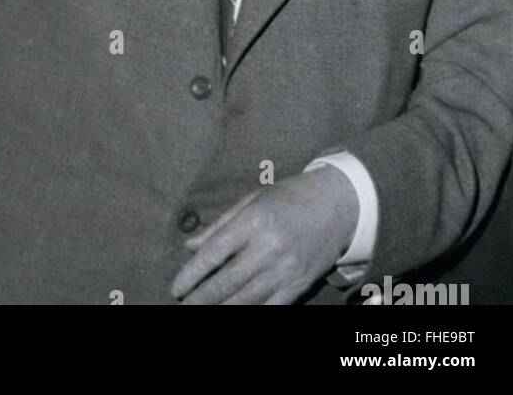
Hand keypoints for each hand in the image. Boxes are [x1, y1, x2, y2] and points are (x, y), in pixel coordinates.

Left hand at [170, 166, 358, 304]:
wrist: (335, 207)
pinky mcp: (300, 285)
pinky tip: (233, 314)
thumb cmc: (286, 198)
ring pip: (247, 299)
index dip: (192, 274)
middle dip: (202, 297)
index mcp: (253, 222)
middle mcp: (269, 248)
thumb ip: (219, 225)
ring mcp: (286, 270)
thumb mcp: (250, 201)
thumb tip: (189, 246)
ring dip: (222, 309)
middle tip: (184, 305)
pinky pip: (271, 306)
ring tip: (201, 312)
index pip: (214, 253)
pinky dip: (251, 313)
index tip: (176, 287)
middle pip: (228, 281)